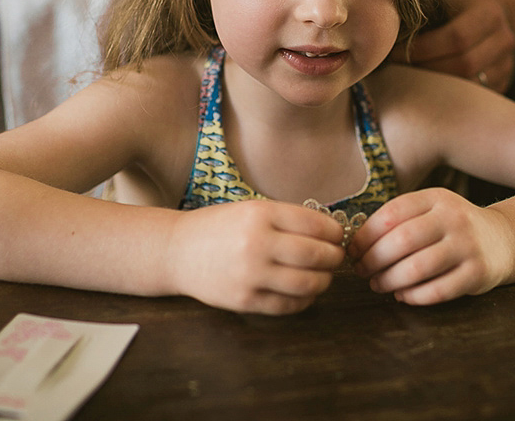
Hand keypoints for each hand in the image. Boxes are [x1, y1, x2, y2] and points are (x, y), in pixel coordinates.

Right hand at [170, 200, 345, 314]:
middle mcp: (256, 244)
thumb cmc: (218, 227)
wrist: (177, 251)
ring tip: (323, 275)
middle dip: (334, 257)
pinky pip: (288, 305)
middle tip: (336, 256)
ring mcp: (250, 275)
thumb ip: (286, 218)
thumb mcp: (250, 209)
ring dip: (324, 280)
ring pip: (307, 283)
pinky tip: (304, 291)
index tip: (338, 235)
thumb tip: (329, 231)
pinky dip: (304, 299)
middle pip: (315, 255)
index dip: (334, 231)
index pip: (315, 224)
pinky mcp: (245, 300)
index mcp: (260, 215)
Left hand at [350, 188, 511, 304]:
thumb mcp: (431, 209)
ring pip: (418, 268)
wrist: (502, 239)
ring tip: (378, 284)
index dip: (366, 235)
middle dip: (374, 260)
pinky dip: (413, 296)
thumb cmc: (452, 227)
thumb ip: (400, 220)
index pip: (392, 214)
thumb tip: (356, 244)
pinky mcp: (477, 274)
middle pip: (402, 241)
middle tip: (362, 270)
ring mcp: (468, 246)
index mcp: (436, 198)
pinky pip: (438, 291)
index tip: (352, 250)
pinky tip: (402, 295)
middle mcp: (453, 218)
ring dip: (390, 280)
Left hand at [392, 0, 514, 91]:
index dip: (423, 49)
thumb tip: (388, 24)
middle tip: (397, 72)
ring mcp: (507, 64)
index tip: (396, 54)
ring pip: (469, 86)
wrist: (498, 20)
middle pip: (463, 64)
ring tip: (408, 84)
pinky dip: (448, 97)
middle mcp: (504, 39)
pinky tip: (426, 92)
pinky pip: (473, 97)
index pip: (456, 37)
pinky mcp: (503, 84)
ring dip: (435, 88)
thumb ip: (425, 9)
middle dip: (426, 71)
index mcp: (489, 13)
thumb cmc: (459, 9)